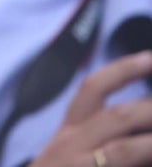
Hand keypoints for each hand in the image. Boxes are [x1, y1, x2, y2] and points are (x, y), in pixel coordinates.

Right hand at [32, 51, 151, 166]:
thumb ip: (100, 142)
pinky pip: (123, 166)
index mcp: (69, 134)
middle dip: (150, 107)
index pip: (94, 90)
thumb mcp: (69, 158)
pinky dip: (143, 160)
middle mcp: (72, 146)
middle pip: (116, 115)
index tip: (150, 58)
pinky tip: (151, 159)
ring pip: (124, 150)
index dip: (124, 71)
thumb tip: (135, 131)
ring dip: (150, 138)